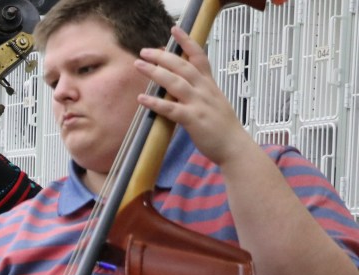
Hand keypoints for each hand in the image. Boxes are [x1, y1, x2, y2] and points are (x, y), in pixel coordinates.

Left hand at [134, 26, 251, 165]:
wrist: (235, 146)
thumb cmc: (222, 126)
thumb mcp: (214, 100)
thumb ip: (199, 89)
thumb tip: (181, 81)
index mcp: (210, 84)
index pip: (199, 57)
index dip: (187, 41)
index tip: (175, 29)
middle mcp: (205, 90)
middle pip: (182, 66)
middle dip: (163, 56)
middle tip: (144, 51)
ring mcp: (199, 104)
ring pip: (175, 83)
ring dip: (155, 72)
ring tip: (139, 65)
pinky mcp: (193, 120)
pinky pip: (171, 109)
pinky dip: (156, 102)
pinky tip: (141, 98)